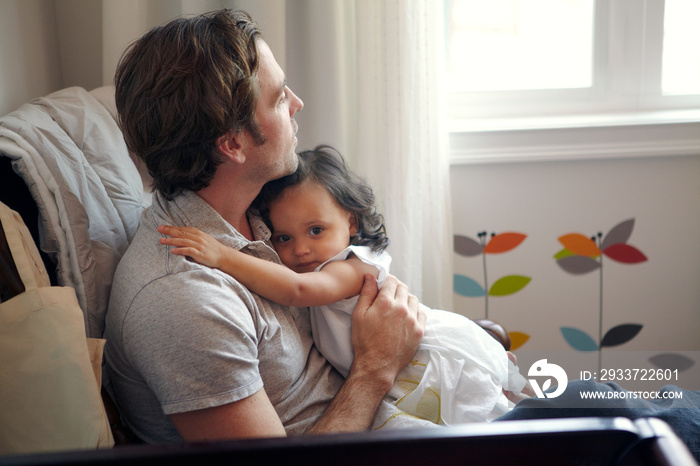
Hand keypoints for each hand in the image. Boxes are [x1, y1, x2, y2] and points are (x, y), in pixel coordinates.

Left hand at [157, 225, 226, 268]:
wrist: (224, 256)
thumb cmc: (212, 248)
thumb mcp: (203, 239)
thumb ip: (193, 236)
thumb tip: (182, 235)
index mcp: (198, 233)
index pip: (183, 229)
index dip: (172, 227)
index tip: (162, 227)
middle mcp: (198, 238)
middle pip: (181, 233)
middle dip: (169, 231)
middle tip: (159, 229)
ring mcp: (199, 245)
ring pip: (183, 241)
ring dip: (171, 240)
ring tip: (161, 240)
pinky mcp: (200, 253)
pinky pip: (188, 251)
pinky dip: (180, 250)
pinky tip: (173, 251)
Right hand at [349, 274, 424, 392]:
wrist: (377, 365)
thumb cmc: (364, 341)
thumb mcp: (358, 315)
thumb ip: (366, 293)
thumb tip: (371, 276)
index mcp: (386, 302)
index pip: (391, 280)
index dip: (387, 280)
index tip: (383, 284)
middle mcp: (402, 309)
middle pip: (403, 288)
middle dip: (395, 288)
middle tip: (389, 295)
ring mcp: (413, 320)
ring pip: (413, 299)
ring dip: (406, 298)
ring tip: (398, 306)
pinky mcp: (419, 331)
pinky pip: (421, 313)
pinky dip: (415, 311)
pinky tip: (407, 316)